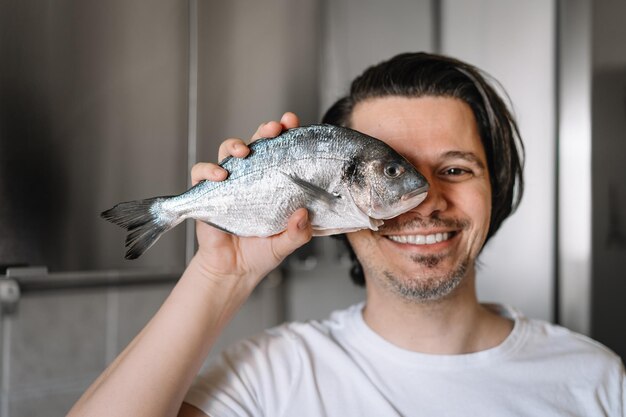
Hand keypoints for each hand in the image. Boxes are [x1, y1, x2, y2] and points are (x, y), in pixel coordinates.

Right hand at [189, 112, 311, 287]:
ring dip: (235, 144)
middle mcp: (252, 177)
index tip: (293, 122)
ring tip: (243, 151)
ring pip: (228, 150)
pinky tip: (220, 174)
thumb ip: (298, 232)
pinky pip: (201, 172)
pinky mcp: (208, 193)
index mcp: (274, 182)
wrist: (234, 271)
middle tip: (274, 128)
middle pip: (256, 142)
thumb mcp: (286, 244)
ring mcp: (229, 182)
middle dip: (265, 130)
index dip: (287, 133)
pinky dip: (208, 169)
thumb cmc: (261, 253)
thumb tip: (303, 214)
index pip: (281, 150)